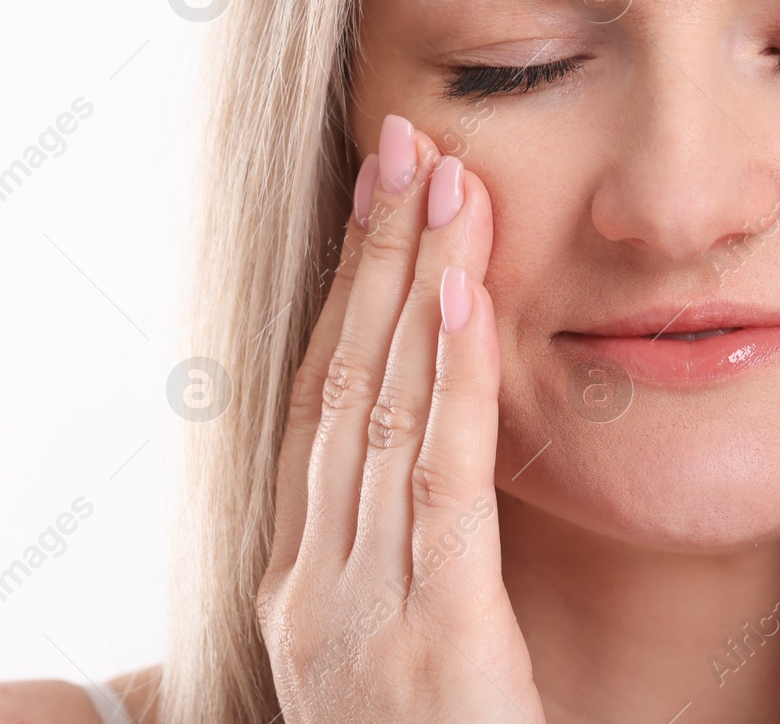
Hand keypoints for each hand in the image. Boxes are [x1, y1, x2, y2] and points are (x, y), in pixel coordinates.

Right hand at [255, 115, 542, 722]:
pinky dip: (447, 380)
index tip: (386, 200)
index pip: (326, 406)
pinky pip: (438, 483)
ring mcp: (361, 609)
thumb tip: (425, 456)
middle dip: (374, 257)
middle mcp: (315, 582)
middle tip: (405, 144)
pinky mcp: (435, 635)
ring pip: (382, 411)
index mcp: (307, 581)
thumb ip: (406, 554)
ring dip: (411, 284)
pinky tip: (459, 293)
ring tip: (439, 179)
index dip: (351, 295)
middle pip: (344, 384)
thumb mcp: (402, 649)